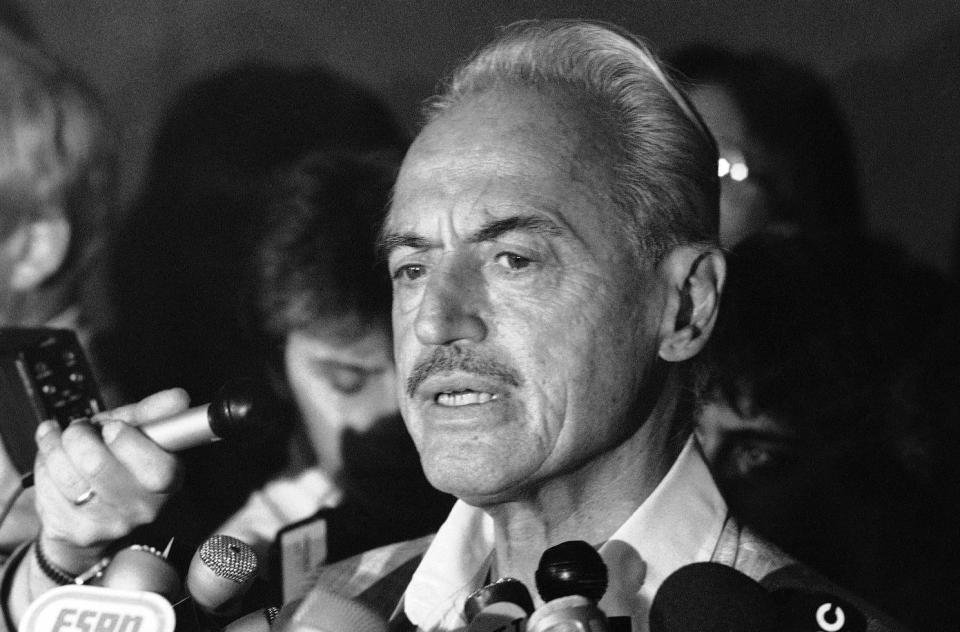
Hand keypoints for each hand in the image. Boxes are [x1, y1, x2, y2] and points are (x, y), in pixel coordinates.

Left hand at [32, 388, 187, 572]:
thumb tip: (178, 398)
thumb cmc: (121, 467)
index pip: (156, 468)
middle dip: (78, 434)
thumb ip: (153, 415)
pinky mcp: (76, 532)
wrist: (96, 518)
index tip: (111, 427)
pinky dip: (43, 468)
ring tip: (57, 440)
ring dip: (53, 446)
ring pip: (65, 474)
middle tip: (78, 429)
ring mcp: (109, 524)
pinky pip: (47, 488)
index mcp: (167, 480)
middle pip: (96, 464)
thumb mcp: (140, 437)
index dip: (127, 441)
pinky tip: (52, 465)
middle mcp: (142, 507)